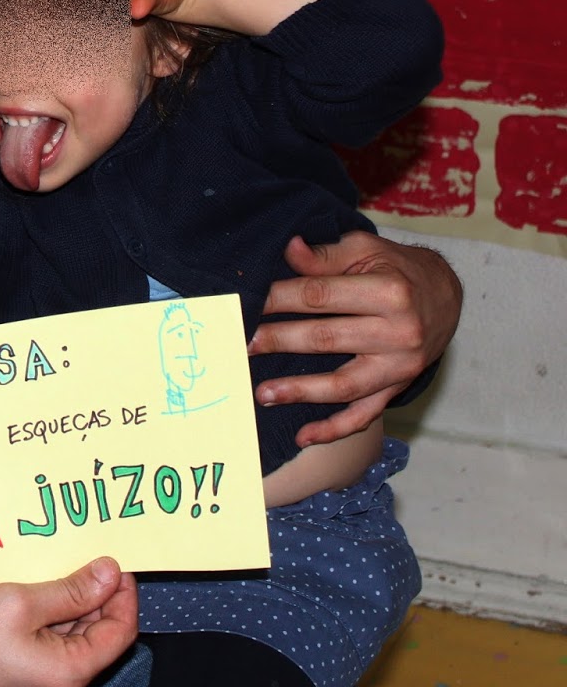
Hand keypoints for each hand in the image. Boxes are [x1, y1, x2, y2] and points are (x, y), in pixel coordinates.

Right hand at [0, 559, 137, 686]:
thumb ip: (71, 590)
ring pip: (71, 648)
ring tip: (57, 576)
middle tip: (86, 563)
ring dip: (71, 612)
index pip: (119, 634)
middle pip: (97, 641)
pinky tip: (35, 601)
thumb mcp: (19, 602)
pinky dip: (50, 628)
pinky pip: (49, 656)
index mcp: (67, 675)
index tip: (116, 566)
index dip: (123, 596)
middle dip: (96, 601)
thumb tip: (109, 574)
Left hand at [254, 232, 461, 445]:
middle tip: (242, 345)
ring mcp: (400, 367)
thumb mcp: (365, 250)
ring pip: (343, 384)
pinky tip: (302, 436)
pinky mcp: (397, 388)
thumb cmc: (397, 269)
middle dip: (278, 341)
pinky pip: (364, 415)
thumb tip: (289, 250)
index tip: (247, 303)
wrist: (445, 297)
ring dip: (299, 391)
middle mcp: (399, 333)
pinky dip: (333, 429)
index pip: (319, 296)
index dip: (278, 299)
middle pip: (325, 339)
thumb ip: (325, 255)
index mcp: (389, 292)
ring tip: (262, 393)